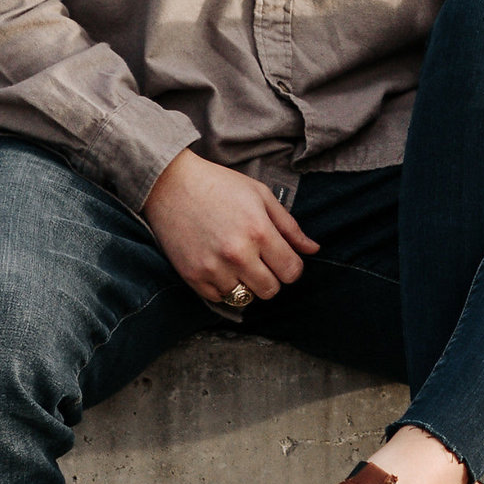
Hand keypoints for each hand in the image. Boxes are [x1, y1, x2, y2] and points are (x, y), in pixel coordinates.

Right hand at [142, 151, 318, 303]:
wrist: (171, 184)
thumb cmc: (219, 185)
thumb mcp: (260, 195)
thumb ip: (289, 226)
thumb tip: (313, 249)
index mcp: (259, 231)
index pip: (291, 272)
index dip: (291, 267)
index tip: (282, 259)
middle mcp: (237, 254)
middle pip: (270, 290)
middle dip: (271, 278)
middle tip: (259, 261)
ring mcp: (213, 268)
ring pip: (245, 297)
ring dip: (245, 283)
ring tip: (236, 261)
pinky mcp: (193, 277)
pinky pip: (219, 298)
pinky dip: (223, 286)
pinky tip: (218, 265)